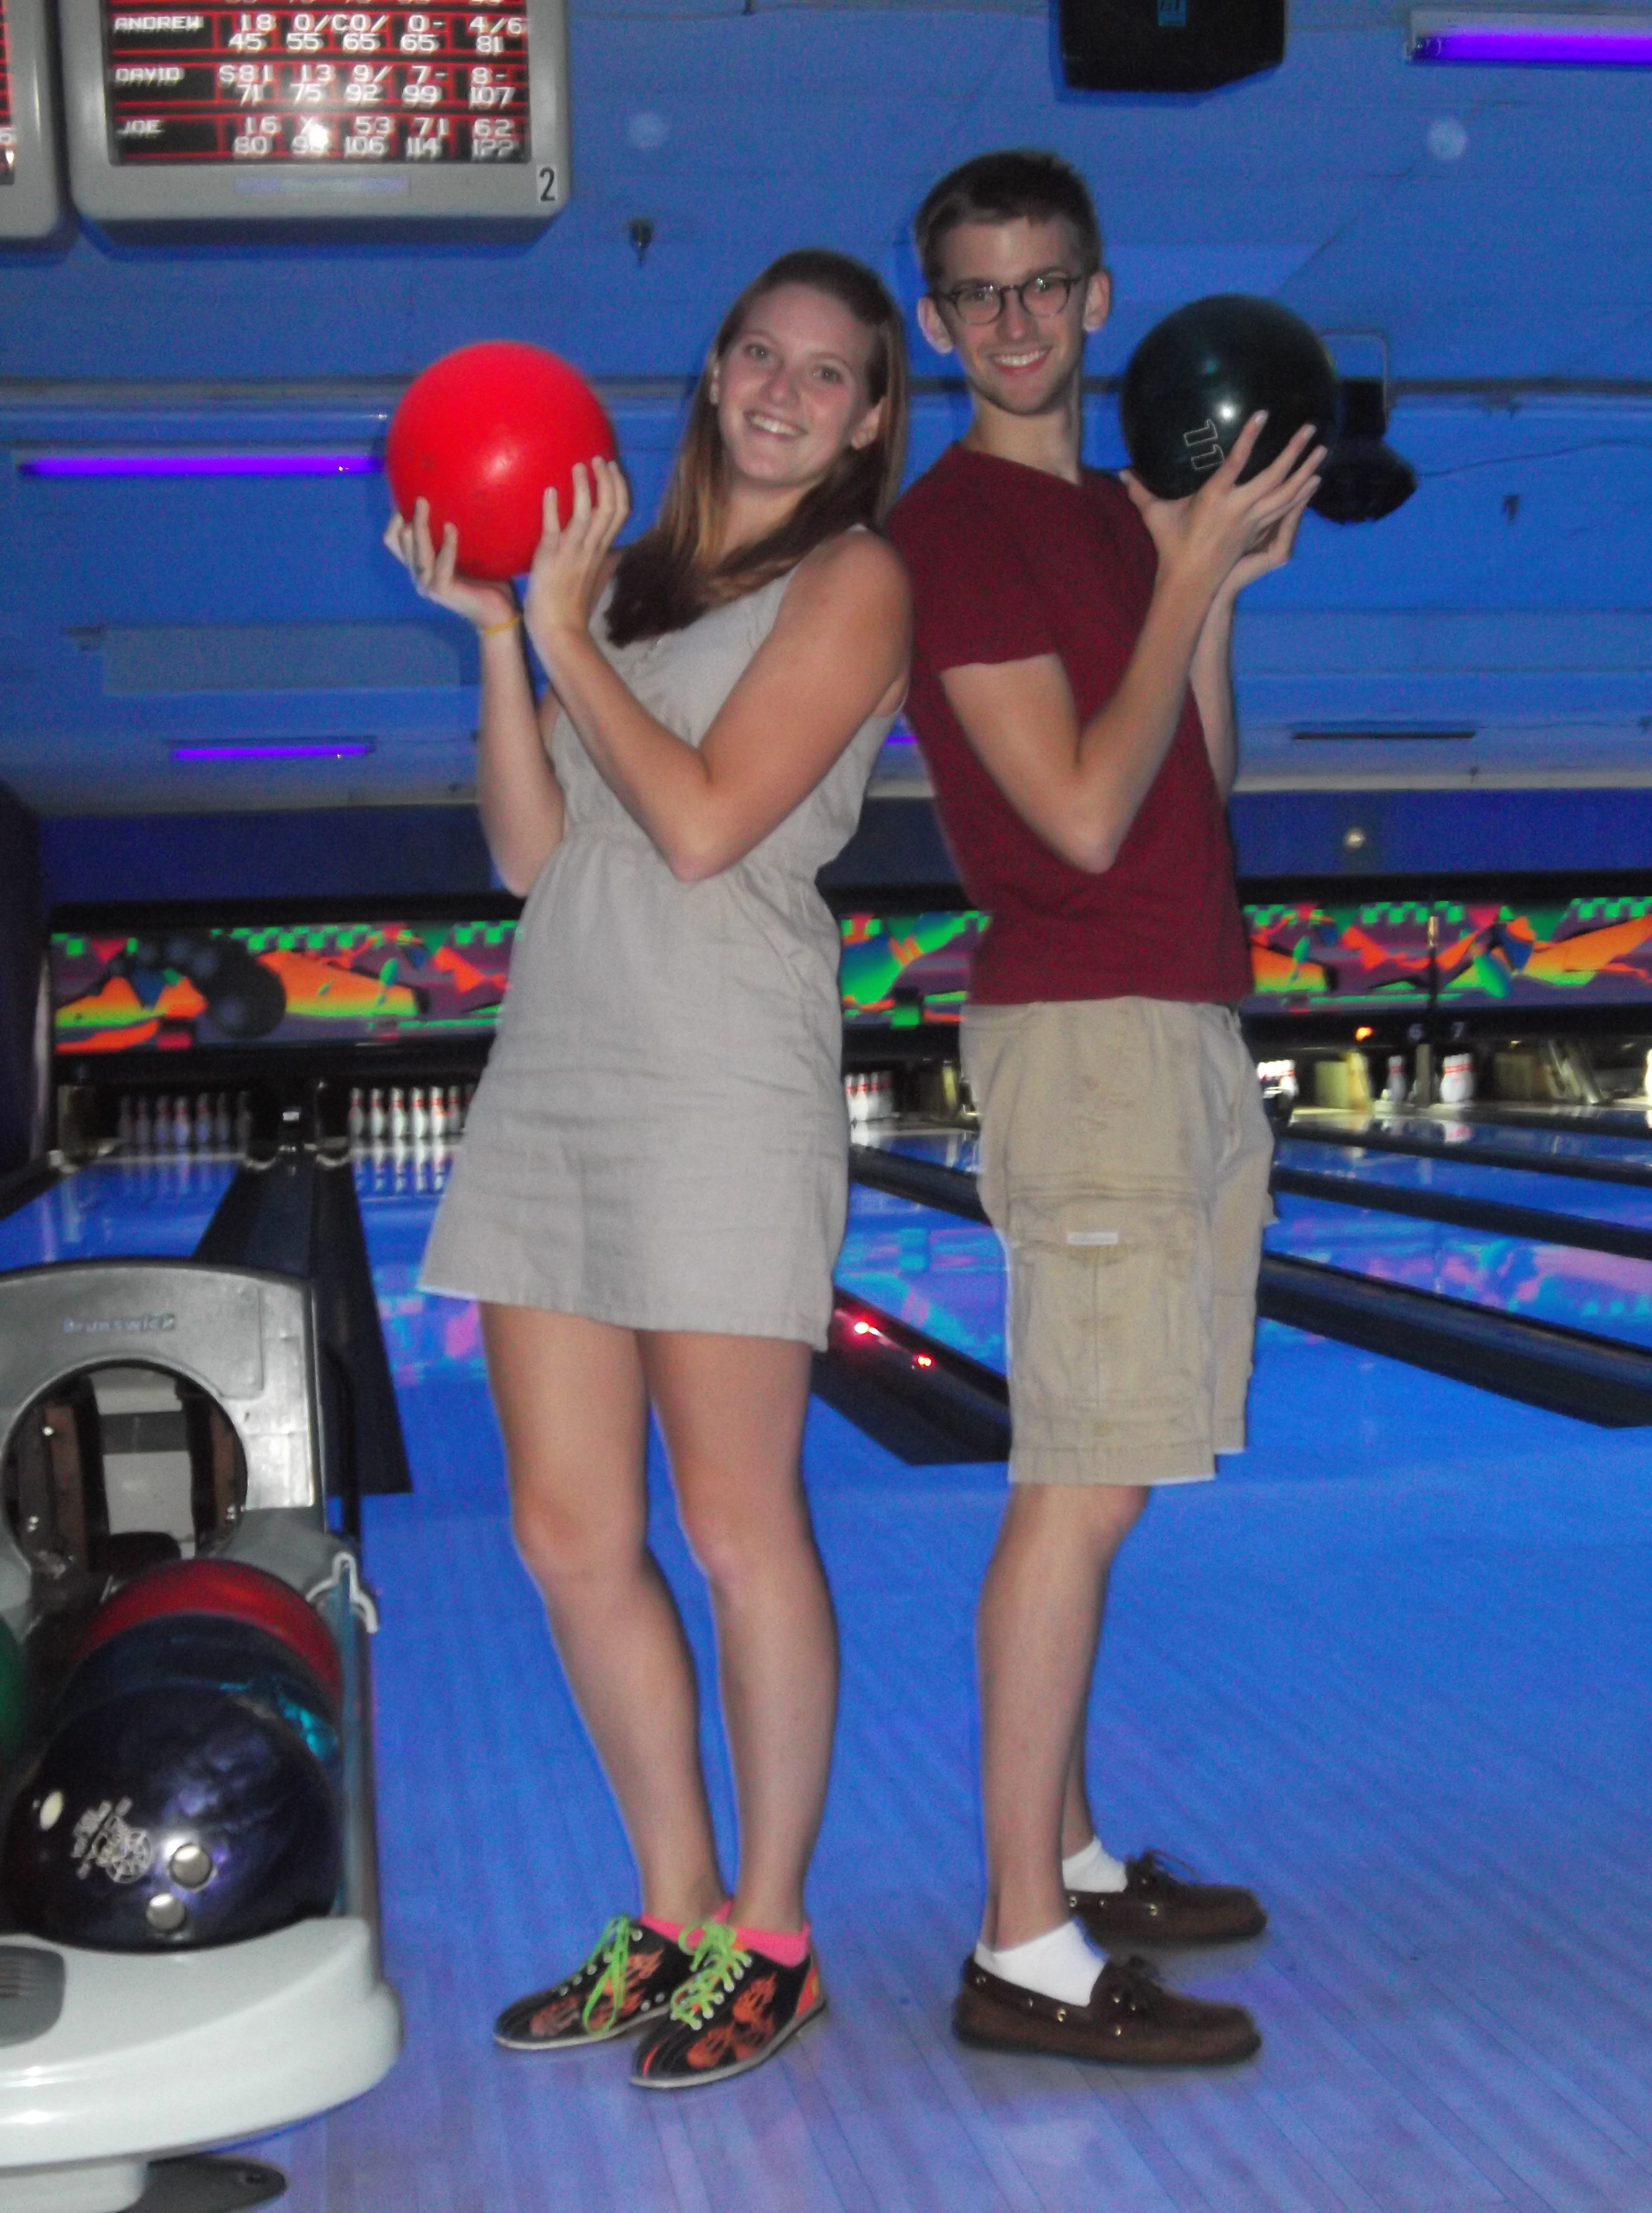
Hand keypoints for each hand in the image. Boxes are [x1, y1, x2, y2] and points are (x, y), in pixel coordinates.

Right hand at [383, 498, 518, 635]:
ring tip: (425, 504)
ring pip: (415, 549)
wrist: (498, 612)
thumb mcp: (467, 553)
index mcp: (420, 565)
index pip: (395, 539)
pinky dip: (447, 544)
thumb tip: (462, 502)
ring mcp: (427, 584)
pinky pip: (440, 563)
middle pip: (400, 540)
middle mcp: (418, 574)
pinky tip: (452, 528)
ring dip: (420, 525)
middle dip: (406, 516)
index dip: (395, 519)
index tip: (406, 496)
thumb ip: (455, 535)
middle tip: (420, 496)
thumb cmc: (486, 579)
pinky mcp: (441, 591)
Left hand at [523, 457, 630, 662]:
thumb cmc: (573, 607)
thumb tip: (617, 551)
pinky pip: (553, 527)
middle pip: (610, 508)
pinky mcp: (550, 556)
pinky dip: (552, 508)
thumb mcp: (594, 579)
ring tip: (578, 466)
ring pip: (587, 513)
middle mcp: (591, 548)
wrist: (559, 630)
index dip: (618, 488)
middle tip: (598, 459)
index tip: (612, 469)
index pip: (620, 513)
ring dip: (584, 486)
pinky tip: (549, 491)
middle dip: (607, 480)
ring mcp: (572, 552)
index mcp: (602, 551)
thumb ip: (605, 562)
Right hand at [1121, 414, 1323, 605]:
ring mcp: (1252, 521)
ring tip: (1322, 450)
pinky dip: (1301, 494)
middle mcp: (1238, 508)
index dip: (1249, 438)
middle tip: (1310, 428)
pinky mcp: (1258, 532)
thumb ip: (1141, 491)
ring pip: (1286, 494)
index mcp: (1213, 498)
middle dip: (1294, 451)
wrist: (1190, 583)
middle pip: (1273, 476)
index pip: (1235, 462)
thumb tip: (1122, 473)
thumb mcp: (1155, 516)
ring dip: (1305, 471)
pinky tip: (1313, 481)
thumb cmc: (1171, 546)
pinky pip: (1285, 510)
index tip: (1263, 415)